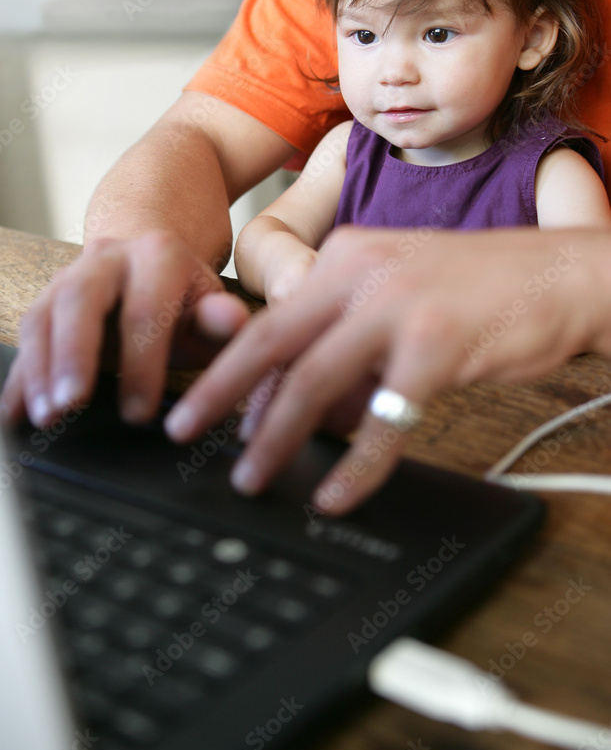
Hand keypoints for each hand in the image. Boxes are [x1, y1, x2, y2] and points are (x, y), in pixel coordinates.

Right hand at [0, 230, 249, 427]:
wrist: (150, 264)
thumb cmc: (185, 300)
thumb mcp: (210, 308)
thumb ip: (220, 319)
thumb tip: (231, 318)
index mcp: (157, 254)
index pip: (144, 309)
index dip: (141, 363)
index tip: (140, 412)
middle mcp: (107, 257)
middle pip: (80, 299)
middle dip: (73, 354)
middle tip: (71, 403)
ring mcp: (69, 275)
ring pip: (43, 315)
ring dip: (39, 368)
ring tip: (44, 415)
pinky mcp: (45, 301)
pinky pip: (27, 337)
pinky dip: (19, 377)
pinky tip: (13, 413)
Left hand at [165, 225, 610, 513]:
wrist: (564, 275)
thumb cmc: (484, 290)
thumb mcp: (400, 296)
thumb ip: (350, 344)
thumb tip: (309, 409)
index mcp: (348, 256)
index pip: (273, 318)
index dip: (232, 370)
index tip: (205, 404)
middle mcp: (362, 273)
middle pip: (271, 342)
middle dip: (220, 394)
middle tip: (185, 430)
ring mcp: (398, 305)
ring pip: (313, 382)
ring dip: (276, 438)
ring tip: (253, 476)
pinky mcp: (436, 345)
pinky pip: (382, 421)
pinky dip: (355, 466)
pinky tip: (339, 493)